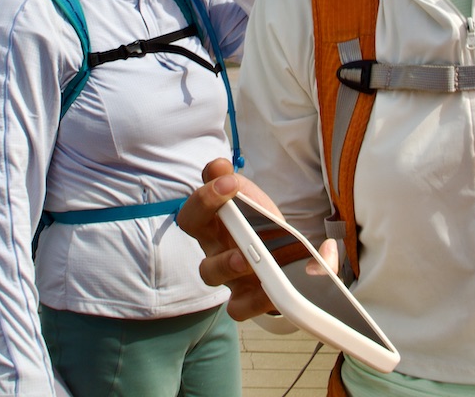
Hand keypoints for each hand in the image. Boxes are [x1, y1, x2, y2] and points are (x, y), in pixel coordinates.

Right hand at [177, 158, 277, 320]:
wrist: (283, 264)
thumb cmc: (264, 230)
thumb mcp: (262, 206)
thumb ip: (250, 191)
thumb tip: (224, 168)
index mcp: (215, 218)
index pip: (197, 201)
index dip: (206, 190)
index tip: (229, 180)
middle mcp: (213, 243)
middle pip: (190, 223)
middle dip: (205, 204)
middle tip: (230, 194)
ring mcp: (225, 273)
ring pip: (208, 271)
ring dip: (226, 262)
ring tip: (247, 259)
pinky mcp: (242, 299)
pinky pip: (237, 307)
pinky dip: (256, 301)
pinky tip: (273, 291)